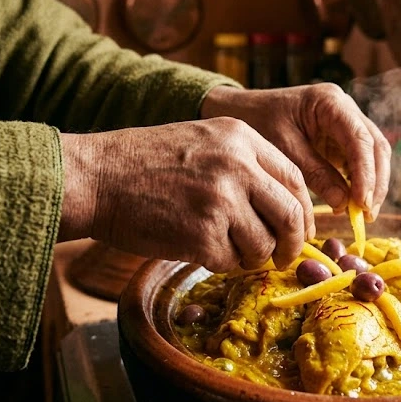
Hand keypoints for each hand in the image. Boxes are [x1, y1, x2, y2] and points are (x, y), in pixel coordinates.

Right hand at [57, 118, 313, 271]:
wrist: (97, 177)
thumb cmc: (144, 163)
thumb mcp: (202, 141)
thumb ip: (243, 165)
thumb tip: (284, 208)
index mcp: (240, 137)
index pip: (295, 179)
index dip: (303, 211)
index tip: (300, 230)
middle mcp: (237, 165)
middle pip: (291, 214)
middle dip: (291, 244)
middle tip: (282, 258)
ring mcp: (220, 200)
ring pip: (264, 244)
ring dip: (252, 257)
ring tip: (230, 252)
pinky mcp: (202, 234)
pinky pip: (231, 261)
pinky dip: (222, 264)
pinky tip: (202, 252)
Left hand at [200, 84, 390, 220]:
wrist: (242, 111)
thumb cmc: (258, 122)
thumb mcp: (283, 148)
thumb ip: (314, 173)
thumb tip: (344, 203)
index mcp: (330, 102)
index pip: (360, 139)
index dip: (366, 173)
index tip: (362, 203)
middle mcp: (345, 109)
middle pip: (376, 146)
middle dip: (375, 182)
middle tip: (367, 214)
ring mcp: (346, 123)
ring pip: (374, 154)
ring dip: (372, 185)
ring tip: (364, 215)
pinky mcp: (342, 140)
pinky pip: (360, 161)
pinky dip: (360, 183)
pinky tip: (354, 205)